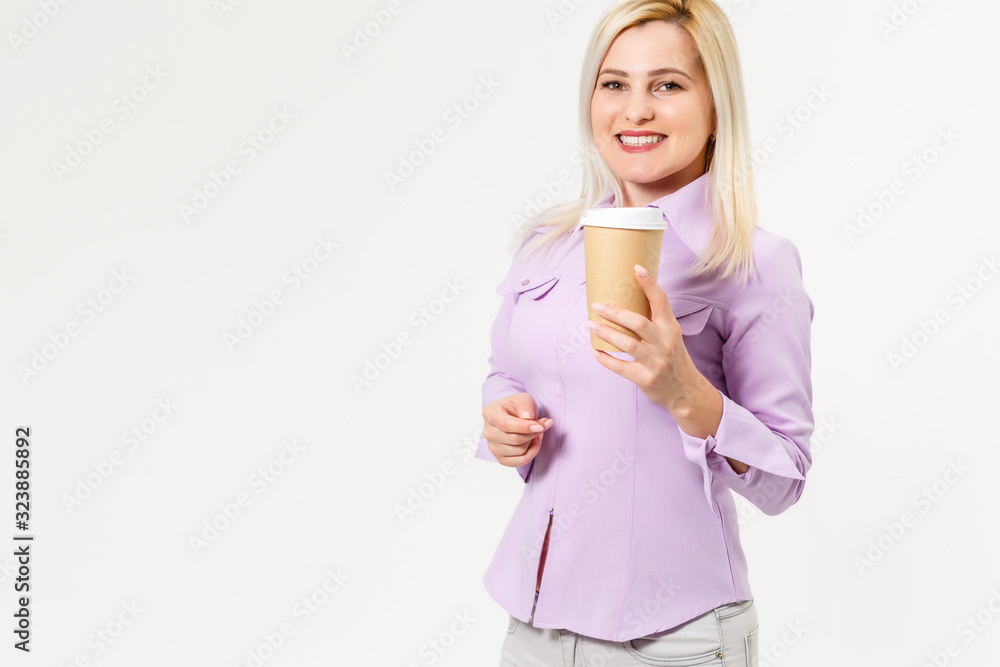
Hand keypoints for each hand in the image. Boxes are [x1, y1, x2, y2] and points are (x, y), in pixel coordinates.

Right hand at [482, 393, 552, 467]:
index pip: (506, 425)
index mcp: (490, 414)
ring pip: (520, 451)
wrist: (512, 415)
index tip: (540, 426)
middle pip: (515, 440)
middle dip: (533, 434)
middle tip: (543, 425)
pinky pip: (520, 461)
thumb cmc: (517, 406)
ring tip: (537, 432)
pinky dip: (532, 453)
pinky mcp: (500, 458)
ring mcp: (493, 447)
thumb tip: (528, 418)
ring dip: (534, 442)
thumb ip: (525, 405)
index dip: (525, 427)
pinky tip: (534, 442)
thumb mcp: (523, 399)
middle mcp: (488, 432)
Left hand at [588, 264, 711, 417]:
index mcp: (671, 328)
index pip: (661, 301)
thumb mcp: (671, 336)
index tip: (636, 268)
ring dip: (607, 333)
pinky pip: (621, 367)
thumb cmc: (673, 357)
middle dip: (616, 313)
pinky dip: (606, 359)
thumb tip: (626, 298)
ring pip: (628, 344)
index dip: (649, 284)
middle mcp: (665, 343)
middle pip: (639, 323)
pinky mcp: (645, 378)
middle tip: (597, 305)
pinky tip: (595, 350)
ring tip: (592, 324)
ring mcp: (656, 362)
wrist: (685, 391)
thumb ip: (655, 321)